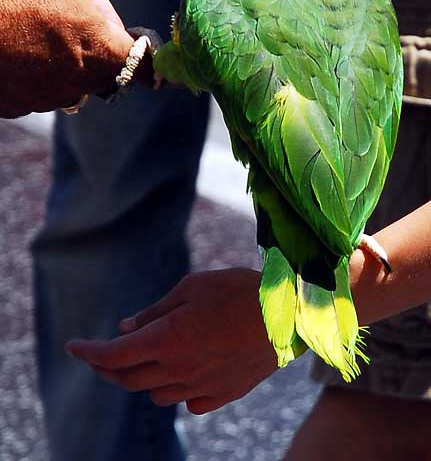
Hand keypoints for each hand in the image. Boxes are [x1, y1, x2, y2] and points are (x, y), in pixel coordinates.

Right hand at [0, 0, 132, 117]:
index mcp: (103, 54)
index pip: (146, 67)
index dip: (141, 49)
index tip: (125, 32)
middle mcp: (82, 85)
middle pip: (105, 67)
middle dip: (94, 41)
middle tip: (66, 13)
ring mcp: (49, 99)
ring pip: (71, 76)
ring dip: (62, 54)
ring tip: (31, 25)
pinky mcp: (19, 105)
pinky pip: (38, 85)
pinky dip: (33, 67)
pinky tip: (11, 43)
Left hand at [66, 268, 277, 413]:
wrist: (288, 314)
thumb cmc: (237, 290)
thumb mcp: (191, 288)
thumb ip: (155, 311)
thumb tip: (125, 326)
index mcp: (167, 339)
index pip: (113, 355)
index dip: (88, 352)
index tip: (73, 347)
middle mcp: (179, 369)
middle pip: (128, 379)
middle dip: (107, 368)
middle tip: (100, 355)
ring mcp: (201, 387)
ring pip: (156, 394)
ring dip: (142, 378)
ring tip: (147, 357)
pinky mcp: (223, 395)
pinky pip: (187, 403)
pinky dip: (175, 389)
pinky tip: (183, 372)